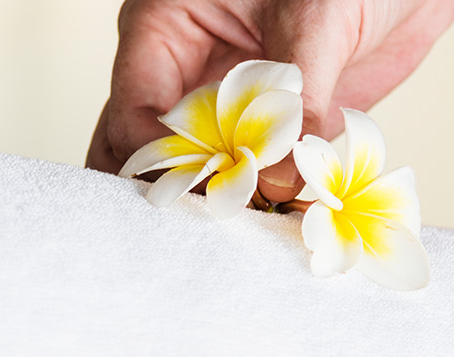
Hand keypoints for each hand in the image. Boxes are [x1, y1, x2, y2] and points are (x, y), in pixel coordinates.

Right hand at [86, 0, 453, 203]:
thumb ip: (298, 99)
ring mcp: (229, 108)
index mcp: (167, 28)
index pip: (136, 111)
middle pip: (146, 154)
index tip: (203, 193)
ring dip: (225, 210)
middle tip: (211, 231)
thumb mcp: (317, 19)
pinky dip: (274, 208)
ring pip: (202, 176)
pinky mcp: (275, 134)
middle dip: (174, 196)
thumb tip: (280, 181)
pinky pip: (261, 181)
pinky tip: (295, 227)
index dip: (161, 159)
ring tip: (254, 238)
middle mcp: (188, 74)